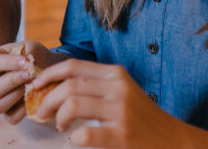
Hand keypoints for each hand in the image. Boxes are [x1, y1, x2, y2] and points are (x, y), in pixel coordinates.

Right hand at [0, 40, 54, 124]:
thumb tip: (28, 65)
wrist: (42, 68)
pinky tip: (32, 96)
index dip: (9, 63)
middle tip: (31, 74)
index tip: (26, 61)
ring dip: (17, 96)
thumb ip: (28, 54)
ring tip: (32, 85)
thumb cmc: (31, 56)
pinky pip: (11, 117)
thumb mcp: (30, 48)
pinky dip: (23, 109)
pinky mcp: (6, 113)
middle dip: (13, 81)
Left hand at [32, 59, 197, 148]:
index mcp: (115, 74)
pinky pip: (85, 134)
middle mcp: (118, 88)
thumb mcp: (122, 91)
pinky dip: (74, 137)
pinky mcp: (122, 136)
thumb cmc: (141, 116)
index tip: (35, 86)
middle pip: (69, 85)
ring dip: (57, 116)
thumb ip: (96, 84)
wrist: (172, 140)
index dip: (49, 75)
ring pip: (72, 105)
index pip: (73, 66)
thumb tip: (56, 84)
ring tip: (59, 126)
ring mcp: (120, 112)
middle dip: (47, 98)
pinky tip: (76, 139)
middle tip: (41, 112)